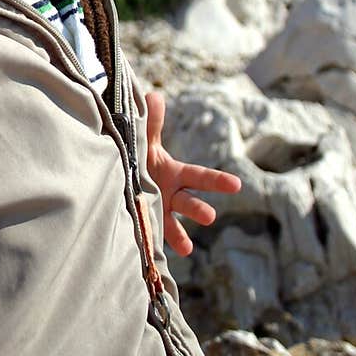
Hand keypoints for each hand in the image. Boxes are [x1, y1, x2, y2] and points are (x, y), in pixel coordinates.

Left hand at [144, 90, 240, 256]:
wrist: (119, 175)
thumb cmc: (138, 156)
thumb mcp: (145, 141)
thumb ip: (152, 122)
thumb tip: (155, 96)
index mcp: (175, 174)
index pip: (200, 177)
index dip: (218, 181)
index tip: (237, 186)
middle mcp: (171, 194)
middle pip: (189, 202)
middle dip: (199, 210)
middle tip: (209, 217)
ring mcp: (159, 211)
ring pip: (172, 223)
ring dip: (180, 234)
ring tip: (186, 248)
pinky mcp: (145, 222)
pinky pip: (151, 234)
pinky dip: (153, 245)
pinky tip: (155, 258)